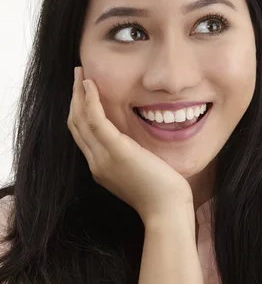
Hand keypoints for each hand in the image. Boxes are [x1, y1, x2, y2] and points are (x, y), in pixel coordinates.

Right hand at [67, 67, 193, 224]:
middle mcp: (96, 162)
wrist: (167, 210)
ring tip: (80, 73)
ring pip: (79, 119)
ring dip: (77, 94)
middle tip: (77, 76)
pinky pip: (94, 119)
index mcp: (101, 167)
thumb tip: (138, 142)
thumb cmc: (163, 193)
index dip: (79, 111)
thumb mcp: (142, 171)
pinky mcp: (115, 151)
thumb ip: (133, 156)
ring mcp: (102, 157)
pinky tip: (89, 84)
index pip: (82, 135)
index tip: (82, 92)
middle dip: (73, 99)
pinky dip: (88, 100)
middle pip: (75, 125)